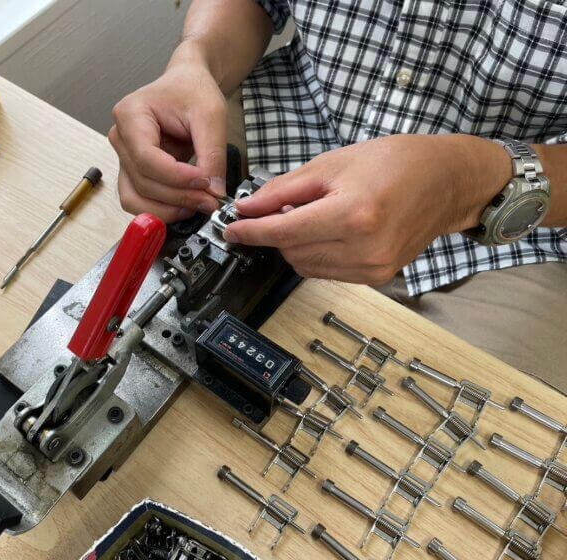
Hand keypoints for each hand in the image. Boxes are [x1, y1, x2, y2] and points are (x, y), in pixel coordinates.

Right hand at [109, 49, 227, 222]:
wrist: (186, 86)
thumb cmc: (192, 91)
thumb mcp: (211, 115)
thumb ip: (212, 154)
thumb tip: (214, 192)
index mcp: (130, 115)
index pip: (146, 158)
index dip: (176, 177)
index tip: (205, 183)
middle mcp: (120, 138)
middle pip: (142, 182)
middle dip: (179, 197)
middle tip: (211, 200)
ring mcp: (124, 158)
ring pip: (135, 198)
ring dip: (168, 209)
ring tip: (198, 204)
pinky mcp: (133, 173)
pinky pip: (139, 201)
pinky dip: (161, 210)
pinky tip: (185, 206)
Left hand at [224, 134, 509, 283]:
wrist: (447, 182)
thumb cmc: (395, 162)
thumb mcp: (333, 164)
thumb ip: (285, 190)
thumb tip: (247, 208)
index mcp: (353, 214)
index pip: (284, 232)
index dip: (251, 231)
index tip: (230, 229)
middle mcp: (364, 249)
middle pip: (291, 252)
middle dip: (276, 232)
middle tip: (278, 208)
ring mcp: (373, 269)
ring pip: (305, 266)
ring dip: (295, 245)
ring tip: (313, 215)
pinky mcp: (377, 278)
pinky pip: (326, 272)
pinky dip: (316, 254)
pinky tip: (328, 231)